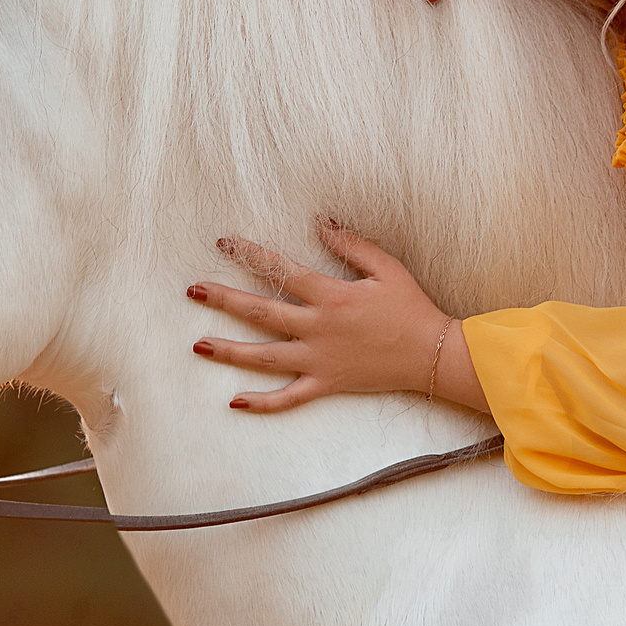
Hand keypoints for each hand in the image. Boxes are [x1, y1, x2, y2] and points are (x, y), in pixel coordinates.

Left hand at [187, 219, 484, 412]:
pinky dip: (262, 403)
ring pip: (265, 357)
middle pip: (261, 312)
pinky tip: (234, 402)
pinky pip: (289, 397)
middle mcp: (318, 328)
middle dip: (224, 299)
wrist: (433, 354)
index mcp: (331, 296)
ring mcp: (319, 359)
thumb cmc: (410, 308)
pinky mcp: (327, 383)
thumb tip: (320, 221)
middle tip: (193, 290)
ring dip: (229, 351)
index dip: (251, 255)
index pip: (281, 270)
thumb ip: (351, 244)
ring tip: (198, 344)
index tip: (224, 243)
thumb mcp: (386, 267)